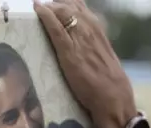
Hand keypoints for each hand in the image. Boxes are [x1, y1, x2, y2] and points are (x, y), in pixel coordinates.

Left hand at [33, 0, 136, 127]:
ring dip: (49, 7)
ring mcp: (80, 39)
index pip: (79, 7)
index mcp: (97, 29)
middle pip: (69, 5)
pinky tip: (37, 8)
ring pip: (62, 12)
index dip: (64, 3)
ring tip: (37, 6)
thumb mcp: (99, 55)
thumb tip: (78, 42)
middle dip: (55, 3)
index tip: (52, 4)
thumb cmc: (106, 81)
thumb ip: (89, 44)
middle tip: (41, 5)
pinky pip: (56, 28)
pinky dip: (45, 16)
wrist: (113, 96)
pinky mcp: (70, 52)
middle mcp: (90, 29)